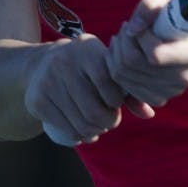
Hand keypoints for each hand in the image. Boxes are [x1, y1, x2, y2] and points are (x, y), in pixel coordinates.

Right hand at [24, 34, 153, 145]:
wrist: (41, 63)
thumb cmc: (84, 67)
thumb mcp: (104, 67)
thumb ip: (128, 88)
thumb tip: (149, 114)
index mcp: (86, 50)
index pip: (108, 82)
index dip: (116, 99)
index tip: (116, 101)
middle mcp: (64, 63)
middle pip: (94, 110)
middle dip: (108, 122)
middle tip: (110, 120)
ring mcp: (48, 83)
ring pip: (81, 123)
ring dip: (95, 131)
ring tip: (98, 126)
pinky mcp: (38, 101)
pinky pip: (66, 129)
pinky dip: (79, 136)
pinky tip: (83, 132)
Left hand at [108, 0, 187, 106]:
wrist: (180, 36)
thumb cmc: (172, 12)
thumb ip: (149, 5)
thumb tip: (132, 30)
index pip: (155, 55)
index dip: (140, 37)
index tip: (141, 24)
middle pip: (135, 64)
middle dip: (124, 41)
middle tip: (127, 27)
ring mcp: (174, 92)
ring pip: (124, 75)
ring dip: (117, 51)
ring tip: (126, 37)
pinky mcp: (158, 99)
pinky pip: (123, 86)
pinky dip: (117, 67)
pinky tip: (125, 52)